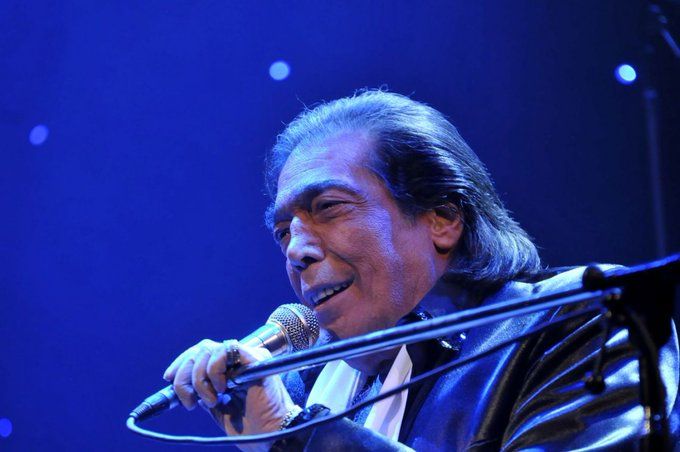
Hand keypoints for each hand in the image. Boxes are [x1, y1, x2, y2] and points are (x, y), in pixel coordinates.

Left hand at [163, 339, 297, 450]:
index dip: (182, 362)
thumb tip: (185, 382)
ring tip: (210, 401)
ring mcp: (248, 357)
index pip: (201, 351)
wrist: (272, 438)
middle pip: (201, 348)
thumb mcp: (218, 408)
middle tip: (188, 400)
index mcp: (232, 368)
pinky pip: (225, 351)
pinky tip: (221, 389)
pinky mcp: (255, 359)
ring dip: (199, 378)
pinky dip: (214, 370)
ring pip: (208, 349)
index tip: (168, 378)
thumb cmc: (250, 429)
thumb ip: (205, 392)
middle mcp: (240, 359)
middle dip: (184, 373)